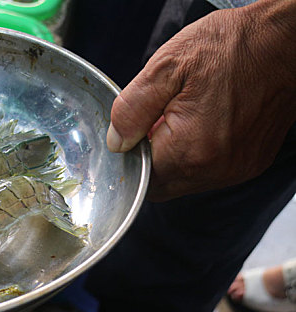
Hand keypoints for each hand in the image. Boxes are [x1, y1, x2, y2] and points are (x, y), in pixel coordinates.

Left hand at [107, 0, 295, 200]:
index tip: (137, 129)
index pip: (140, 176)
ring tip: (183, 119)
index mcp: (191, 150)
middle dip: (150, 160)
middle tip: (158, 122)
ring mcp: (236, 170)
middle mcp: (216, 170)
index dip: (131, 154)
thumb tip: (116, 143)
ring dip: (173, 159)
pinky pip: (208, 174)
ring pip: (185, 181)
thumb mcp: (167, 67)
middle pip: (162, 185)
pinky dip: (195, 156)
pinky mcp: (249, 164)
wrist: (286, 43)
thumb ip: (132, 109)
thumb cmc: (231, 48)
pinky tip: (202, 125)